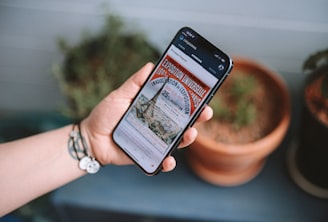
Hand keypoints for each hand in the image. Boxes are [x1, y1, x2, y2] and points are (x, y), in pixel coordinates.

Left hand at [82, 63, 212, 171]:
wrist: (91, 138)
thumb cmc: (105, 115)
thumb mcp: (120, 95)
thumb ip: (135, 83)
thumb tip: (150, 65)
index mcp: (154, 108)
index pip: (177, 103)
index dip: (191, 99)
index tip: (203, 94)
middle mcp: (158, 124)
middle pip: (183, 121)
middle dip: (198, 117)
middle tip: (206, 112)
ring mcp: (154, 141)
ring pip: (177, 141)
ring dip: (187, 138)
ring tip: (190, 133)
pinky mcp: (148, 156)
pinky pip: (162, 161)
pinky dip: (167, 163)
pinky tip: (168, 160)